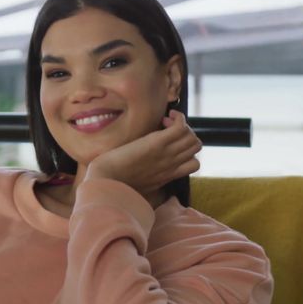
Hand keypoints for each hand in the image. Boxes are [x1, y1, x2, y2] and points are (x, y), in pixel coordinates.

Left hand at [83, 110, 201, 202]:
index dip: (187, 151)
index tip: (170, 144)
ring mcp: (167, 154)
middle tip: (166, 130)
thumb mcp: (140, 185)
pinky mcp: (158, 143)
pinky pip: (182, 127)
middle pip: (195, 146)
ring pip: (193, 137)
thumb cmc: (116, 184)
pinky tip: (166, 117)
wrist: (107, 182)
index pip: (193, 163)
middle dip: (185, 134)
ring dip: (182, 125)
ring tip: (165, 123)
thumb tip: (148, 172)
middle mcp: (171, 165)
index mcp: (167, 175)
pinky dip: (179, 118)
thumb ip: (150, 178)